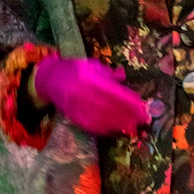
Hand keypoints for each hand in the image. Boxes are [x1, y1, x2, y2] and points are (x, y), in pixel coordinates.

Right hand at [33, 56, 149, 135]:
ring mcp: (76, 107)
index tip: (141, 105)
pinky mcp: (74, 117)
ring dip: (119, 123)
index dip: (128, 100)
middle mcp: (81, 93)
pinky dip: (106, 128)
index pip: (112, 92)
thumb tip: (123, 76)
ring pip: (102, 118)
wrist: (50, 80)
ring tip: (134, 124)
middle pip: (109, 107)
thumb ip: (107, 73)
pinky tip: (117, 128)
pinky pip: (92, 126)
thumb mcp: (91, 65)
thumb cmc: (74, 70)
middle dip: (127, 114)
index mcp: (87, 78)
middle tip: (143, 118)